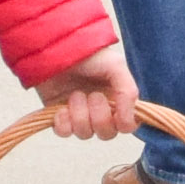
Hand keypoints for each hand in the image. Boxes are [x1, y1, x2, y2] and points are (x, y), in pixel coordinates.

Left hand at [25, 49, 142, 142]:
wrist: (56, 49)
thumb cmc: (88, 54)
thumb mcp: (116, 66)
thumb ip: (129, 92)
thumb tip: (129, 121)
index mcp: (118, 99)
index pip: (127, 125)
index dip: (122, 123)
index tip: (114, 107)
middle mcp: (100, 110)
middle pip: (106, 134)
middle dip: (99, 116)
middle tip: (92, 95)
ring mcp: (79, 115)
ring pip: (85, 133)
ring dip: (79, 114)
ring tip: (74, 95)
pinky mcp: (60, 116)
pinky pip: (64, 132)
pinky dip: (63, 122)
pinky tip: (61, 108)